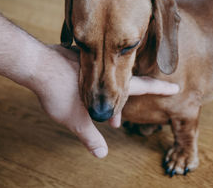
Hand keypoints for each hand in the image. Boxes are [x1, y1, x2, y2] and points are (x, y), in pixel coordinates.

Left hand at [31, 45, 178, 157]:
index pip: (143, 87)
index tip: (175, 88)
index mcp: (112, 84)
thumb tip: (102, 154)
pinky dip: (91, 85)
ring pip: (107, 79)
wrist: (37, 66)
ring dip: (106, 97)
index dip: (161, 89)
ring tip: (95, 114)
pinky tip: (79, 92)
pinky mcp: (76, 58)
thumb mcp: (76, 120)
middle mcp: (105, 70)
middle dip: (124, 105)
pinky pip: (91, 72)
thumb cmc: (59, 91)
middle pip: (125, 85)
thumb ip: (91, 137)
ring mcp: (91, 62)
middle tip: (118, 123)